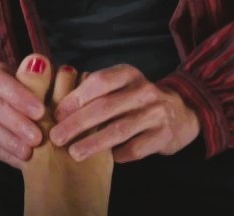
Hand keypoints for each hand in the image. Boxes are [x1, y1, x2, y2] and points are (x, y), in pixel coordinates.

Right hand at [0, 57, 48, 167]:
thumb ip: (33, 76)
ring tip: (29, 154)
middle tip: (38, 138)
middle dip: (18, 124)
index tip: (40, 112)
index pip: (3, 83)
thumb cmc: (7, 91)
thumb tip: (43, 65)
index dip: (21, 97)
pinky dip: (4, 155)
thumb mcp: (18, 79)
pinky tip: (20, 162)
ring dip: (10, 143)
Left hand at [49, 65, 199, 162]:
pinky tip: (104, 160)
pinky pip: (136, 148)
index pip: (99, 82)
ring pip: (119, 129)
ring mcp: (156, 113)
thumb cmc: (135, 101)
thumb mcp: (120, 86)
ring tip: (74, 153)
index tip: (56, 114)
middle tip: (56, 137)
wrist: (180, 114)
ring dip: (94, 143)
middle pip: (105, 107)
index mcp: (128, 74)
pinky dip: (118, 155)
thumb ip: (93, 91)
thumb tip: (53, 102)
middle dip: (77, 123)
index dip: (75, 98)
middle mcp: (144, 90)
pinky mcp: (164, 136)